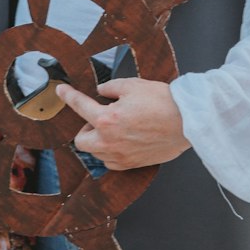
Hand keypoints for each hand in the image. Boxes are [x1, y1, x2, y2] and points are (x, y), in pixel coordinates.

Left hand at [55, 77, 190, 169]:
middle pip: (81, 141)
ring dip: (98, 142)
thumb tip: (101, 92)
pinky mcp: (133, 164)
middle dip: (84, 129)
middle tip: (96, 119)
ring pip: (96, 154)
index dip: (68, 96)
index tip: (61, 92)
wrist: (188, 121)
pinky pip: (111, 163)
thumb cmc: (163, 101)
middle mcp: (110, 141)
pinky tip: (121, 142)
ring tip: (112, 130)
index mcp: (107, 119)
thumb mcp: (132, 85)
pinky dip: (111, 154)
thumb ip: (111, 88)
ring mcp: (121, 156)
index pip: (79, 106)